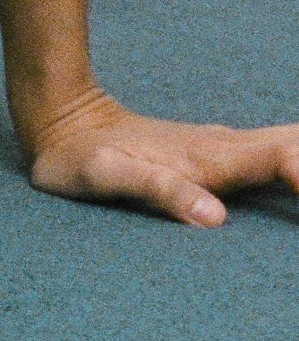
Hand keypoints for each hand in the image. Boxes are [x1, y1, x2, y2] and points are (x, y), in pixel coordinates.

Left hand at [23, 85, 298, 227]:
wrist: (65, 123)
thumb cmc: (79, 159)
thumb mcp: (104, 177)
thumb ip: (157, 192)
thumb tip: (214, 217)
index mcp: (210, 158)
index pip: (282, 158)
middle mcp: (228, 150)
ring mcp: (229, 152)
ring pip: (294, 147)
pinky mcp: (224, 160)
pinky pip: (280, 158)